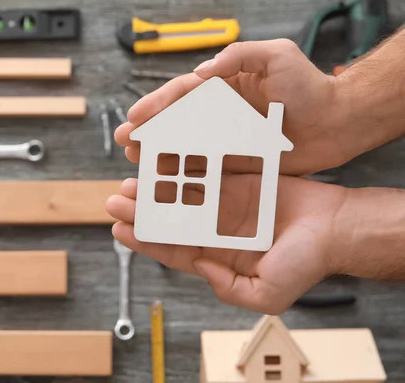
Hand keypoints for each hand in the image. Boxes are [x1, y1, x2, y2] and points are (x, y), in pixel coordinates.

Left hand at [106, 176, 347, 313]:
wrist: (338, 227)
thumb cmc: (307, 262)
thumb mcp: (267, 294)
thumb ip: (229, 289)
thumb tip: (199, 269)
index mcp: (217, 256)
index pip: (172, 250)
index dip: (144, 241)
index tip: (119, 229)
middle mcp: (216, 229)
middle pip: (170, 219)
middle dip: (142, 211)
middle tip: (116, 198)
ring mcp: (225, 203)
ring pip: (181, 194)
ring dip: (156, 188)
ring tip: (131, 180)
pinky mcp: (237, 179)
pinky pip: (205, 171)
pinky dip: (184, 167)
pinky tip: (163, 160)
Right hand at [116, 39, 351, 175]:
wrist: (338, 122)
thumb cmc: (310, 86)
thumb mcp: (278, 55)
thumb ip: (239, 56)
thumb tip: (201, 72)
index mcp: (223, 87)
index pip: (182, 94)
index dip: (156, 105)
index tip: (135, 116)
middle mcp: (220, 113)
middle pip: (175, 122)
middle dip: (148, 131)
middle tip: (125, 142)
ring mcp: (226, 138)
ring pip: (185, 146)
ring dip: (160, 154)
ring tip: (136, 163)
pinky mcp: (237, 161)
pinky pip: (206, 168)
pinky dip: (185, 174)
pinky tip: (167, 181)